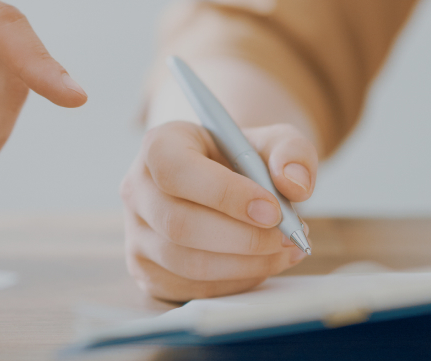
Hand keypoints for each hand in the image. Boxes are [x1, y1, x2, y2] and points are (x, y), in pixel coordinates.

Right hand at [121, 120, 315, 301]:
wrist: (224, 181)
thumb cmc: (244, 159)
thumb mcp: (272, 141)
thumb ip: (291, 153)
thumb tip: (294, 185)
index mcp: (158, 146)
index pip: (177, 171)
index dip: (224, 194)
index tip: (272, 210)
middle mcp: (136, 190)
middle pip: (178, 225)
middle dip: (243, 238)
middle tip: (288, 237)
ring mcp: (136, 234)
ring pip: (186, 263)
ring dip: (245, 264)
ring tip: (285, 250)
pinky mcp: (147, 271)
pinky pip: (190, 288)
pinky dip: (235, 282)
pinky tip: (262, 264)